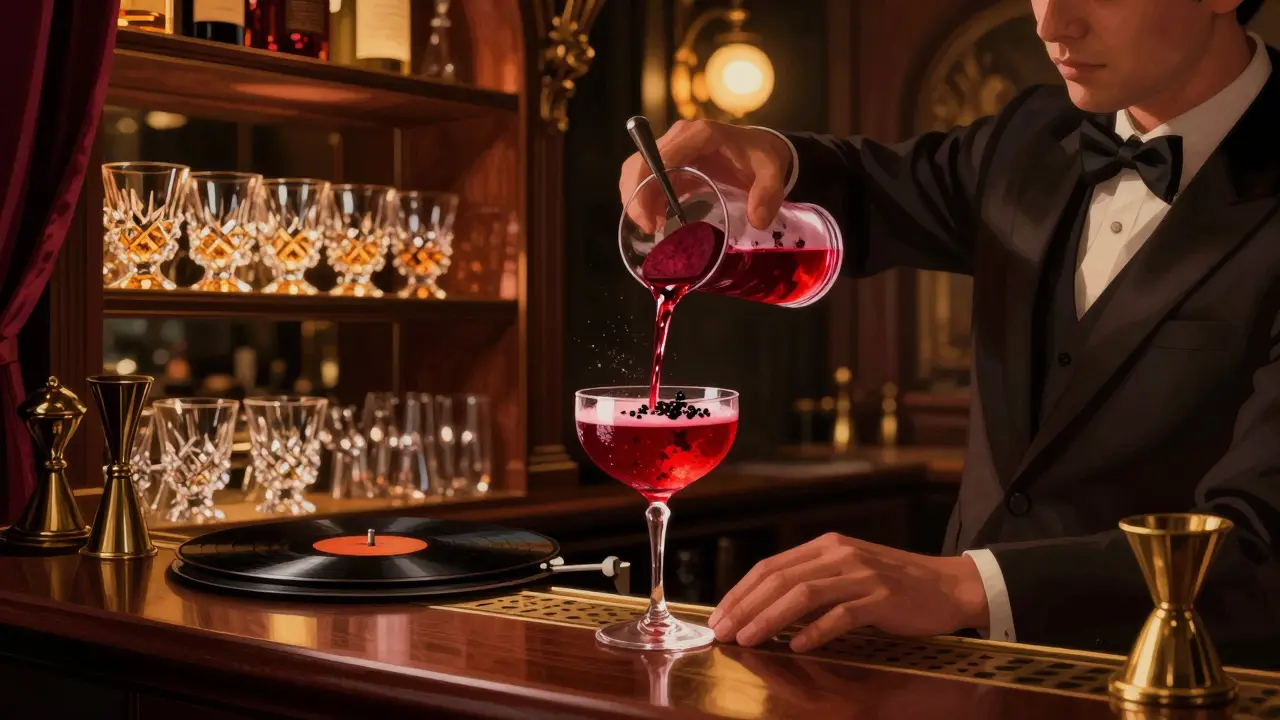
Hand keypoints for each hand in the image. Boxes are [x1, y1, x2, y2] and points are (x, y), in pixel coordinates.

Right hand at [618, 119, 792, 232]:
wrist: (760, 149)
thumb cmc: (762, 157)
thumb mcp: (772, 173)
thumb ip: (768, 194)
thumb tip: (757, 220)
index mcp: (701, 135)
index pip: (662, 155)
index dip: (650, 186)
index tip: (653, 218)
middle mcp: (680, 137)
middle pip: (642, 162)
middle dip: (637, 196)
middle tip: (648, 227)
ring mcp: (672, 148)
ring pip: (637, 169)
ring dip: (636, 198)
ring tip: (651, 227)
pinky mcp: (670, 162)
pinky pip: (646, 177)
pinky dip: (644, 198)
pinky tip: (655, 220)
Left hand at [708, 533, 988, 652]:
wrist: (949, 586)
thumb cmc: (894, 585)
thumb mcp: (847, 573)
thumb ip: (811, 584)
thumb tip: (765, 609)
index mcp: (826, 546)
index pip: (771, 567)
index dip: (741, 592)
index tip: (719, 616)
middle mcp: (840, 554)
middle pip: (781, 578)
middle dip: (746, 607)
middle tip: (723, 632)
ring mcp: (862, 574)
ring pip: (805, 594)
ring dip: (771, 618)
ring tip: (749, 639)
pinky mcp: (883, 597)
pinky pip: (843, 614)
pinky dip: (816, 631)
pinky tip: (798, 645)